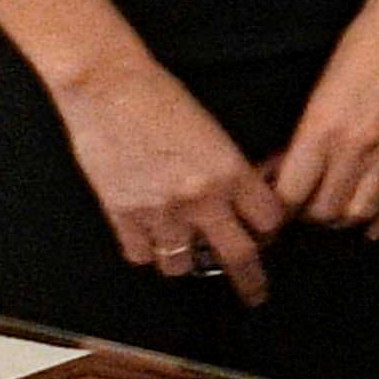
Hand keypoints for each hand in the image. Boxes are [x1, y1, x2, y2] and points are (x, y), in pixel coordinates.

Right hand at [57, 55, 287, 300]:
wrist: (107, 86)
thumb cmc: (159, 96)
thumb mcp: (212, 130)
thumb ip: (229, 168)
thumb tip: (245, 190)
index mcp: (231, 173)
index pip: (269, 221)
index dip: (270, 229)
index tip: (267, 233)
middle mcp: (200, 200)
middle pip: (239, 257)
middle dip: (251, 280)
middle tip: (255, 292)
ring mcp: (159, 212)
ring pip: (183, 265)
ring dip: (188, 261)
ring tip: (188, 253)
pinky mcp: (122, 214)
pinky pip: (140, 255)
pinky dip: (146, 252)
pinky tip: (149, 240)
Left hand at [266, 0, 378, 236]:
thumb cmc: (362, 45)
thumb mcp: (319, 88)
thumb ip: (306, 133)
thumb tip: (285, 166)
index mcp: (322, 128)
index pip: (291, 193)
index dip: (278, 207)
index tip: (274, 205)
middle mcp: (356, 146)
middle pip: (324, 209)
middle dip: (308, 215)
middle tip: (303, 206)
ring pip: (361, 211)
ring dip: (342, 219)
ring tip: (333, 212)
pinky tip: (374, 228)